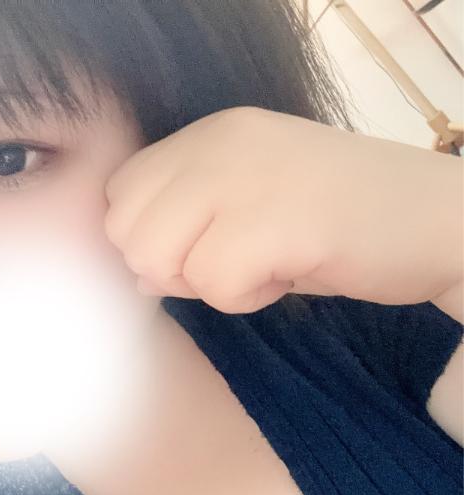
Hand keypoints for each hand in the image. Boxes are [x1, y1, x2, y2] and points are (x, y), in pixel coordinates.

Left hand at [104, 106, 462, 313]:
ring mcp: (246, 176)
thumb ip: (189, 231)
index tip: (201, 252)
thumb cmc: (342, 223)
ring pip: (158, 258)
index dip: (149, 239)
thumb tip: (137, 277)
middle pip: (127, 229)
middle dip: (169, 268)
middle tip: (230, 266)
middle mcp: (218, 145)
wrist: (436, 221)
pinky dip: (245, 299)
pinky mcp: (277, 220)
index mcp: (209, 136)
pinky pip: (213, 284)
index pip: (121, 193)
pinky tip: (287, 277)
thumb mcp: (252, 211)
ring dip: (207, 284)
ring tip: (263, 267)